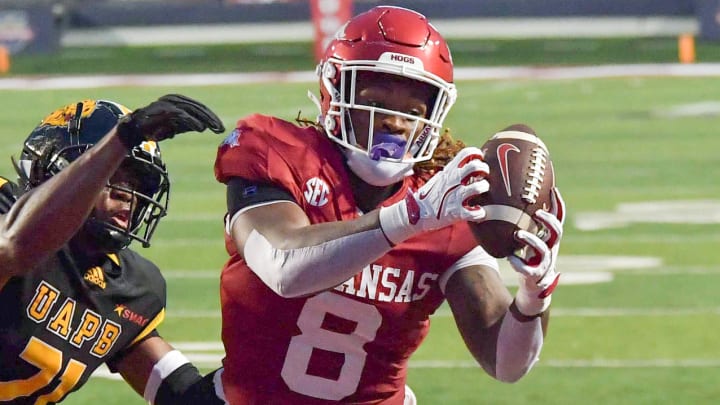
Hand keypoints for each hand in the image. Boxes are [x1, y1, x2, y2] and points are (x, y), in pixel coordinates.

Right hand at [116, 94, 225, 148]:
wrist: (134, 129)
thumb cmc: (155, 127)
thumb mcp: (176, 125)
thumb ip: (188, 123)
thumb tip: (204, 126)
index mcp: (178, 101)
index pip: (199, 107)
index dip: (211, 117)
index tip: (220, 127)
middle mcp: (174, 99)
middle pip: (197, 107)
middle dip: (211, 118)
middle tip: (220, 128)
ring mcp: (168, 103)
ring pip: (191, 110)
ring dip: (204, 119)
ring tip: (214, 129)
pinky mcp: (163, 109)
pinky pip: (181, 115)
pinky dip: (191, 121)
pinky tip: (200, 128)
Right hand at [379, 147, 489, 244]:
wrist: (416, 214)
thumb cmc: (429, 196)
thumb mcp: (439, 179)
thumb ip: (453, 172)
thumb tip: (467, 166)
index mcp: (449, 171)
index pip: (466, 153)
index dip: (476, 153)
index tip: (480, 158)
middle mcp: (453, 181)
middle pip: (475, 166)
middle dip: (484, 168)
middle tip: (484, 174)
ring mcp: (455, 196)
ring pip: (478, 187)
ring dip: (483, 187)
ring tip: (482, 190)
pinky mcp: (457, 213)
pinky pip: (475, 212)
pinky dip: (480, 213)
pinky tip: (479, 212)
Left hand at [508, 187, 564, 315]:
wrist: (533, 288)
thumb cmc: (531, 259)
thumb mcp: (532, 241)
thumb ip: (527, 226)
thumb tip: (512, 202)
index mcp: (550, 240)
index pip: (559, 220)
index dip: (558, 205)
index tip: (553, 189)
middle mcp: (550, 250)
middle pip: (557, 233)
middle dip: (549, 221)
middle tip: (536, 213)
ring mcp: (544, 263)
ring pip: (544, 250)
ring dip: (532, 240)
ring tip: (518, 234)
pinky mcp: (534, 276)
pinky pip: (528, 269)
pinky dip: (518, 263)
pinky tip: (510, 258)